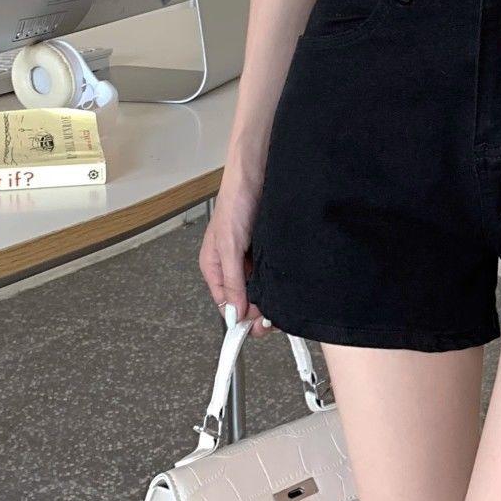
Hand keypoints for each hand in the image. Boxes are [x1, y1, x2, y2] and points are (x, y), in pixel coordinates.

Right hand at [198, 169, 272, 338]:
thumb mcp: (229, 245)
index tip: (257, 328)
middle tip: (274, 318)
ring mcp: (250, 257)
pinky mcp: (267, 248)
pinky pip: (272, 271)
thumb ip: (233, 280)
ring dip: (270, 295)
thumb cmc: (235, 201)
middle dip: (258, 309)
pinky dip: (279, 279)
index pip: (226, 303)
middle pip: (244, 297)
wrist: (257, 172)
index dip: (241, 317)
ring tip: (281, 303)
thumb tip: (236, 311)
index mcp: (214, 266)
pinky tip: (286, 282)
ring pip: (260, 286)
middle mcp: (232, 264)